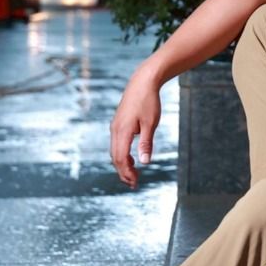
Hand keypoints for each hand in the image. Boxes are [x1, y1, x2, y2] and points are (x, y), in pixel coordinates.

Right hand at [110, 69, 161, 188]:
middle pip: (115, 157)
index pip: (120, 158)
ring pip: (114, 150)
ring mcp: (115, 126)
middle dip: (123, 172)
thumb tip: (145, 163)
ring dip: (122, 164)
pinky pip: (116, 143)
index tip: (135, 182)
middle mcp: (115, 129)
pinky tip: (130, 158)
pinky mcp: (118, 123)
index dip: (126, 172)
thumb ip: (146, 144)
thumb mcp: (151, 124)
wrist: (142, 82)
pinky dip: (122, 154)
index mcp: (122, 131)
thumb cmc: (149, 101)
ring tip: (132, 174)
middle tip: (133, 184)